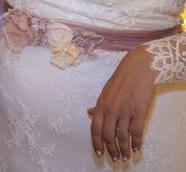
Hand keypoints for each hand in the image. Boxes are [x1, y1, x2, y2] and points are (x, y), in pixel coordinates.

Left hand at [87, 46, 156, 161]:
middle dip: (111, 150)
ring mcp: (125, 111)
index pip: (95, 129)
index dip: (97, 143)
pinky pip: (136, 132)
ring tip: (126, 157)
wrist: (138, 70)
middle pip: (108, 136)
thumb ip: (99, 105)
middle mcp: (111, 110)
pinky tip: (137, 148)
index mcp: (101, 105)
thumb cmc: (121, 79)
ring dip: (124, 149)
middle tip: (116, 159)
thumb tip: (90, 112)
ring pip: (122, 136)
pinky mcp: (139, 112)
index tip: (100, 153)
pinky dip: (136, 142)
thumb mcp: (105, 91)